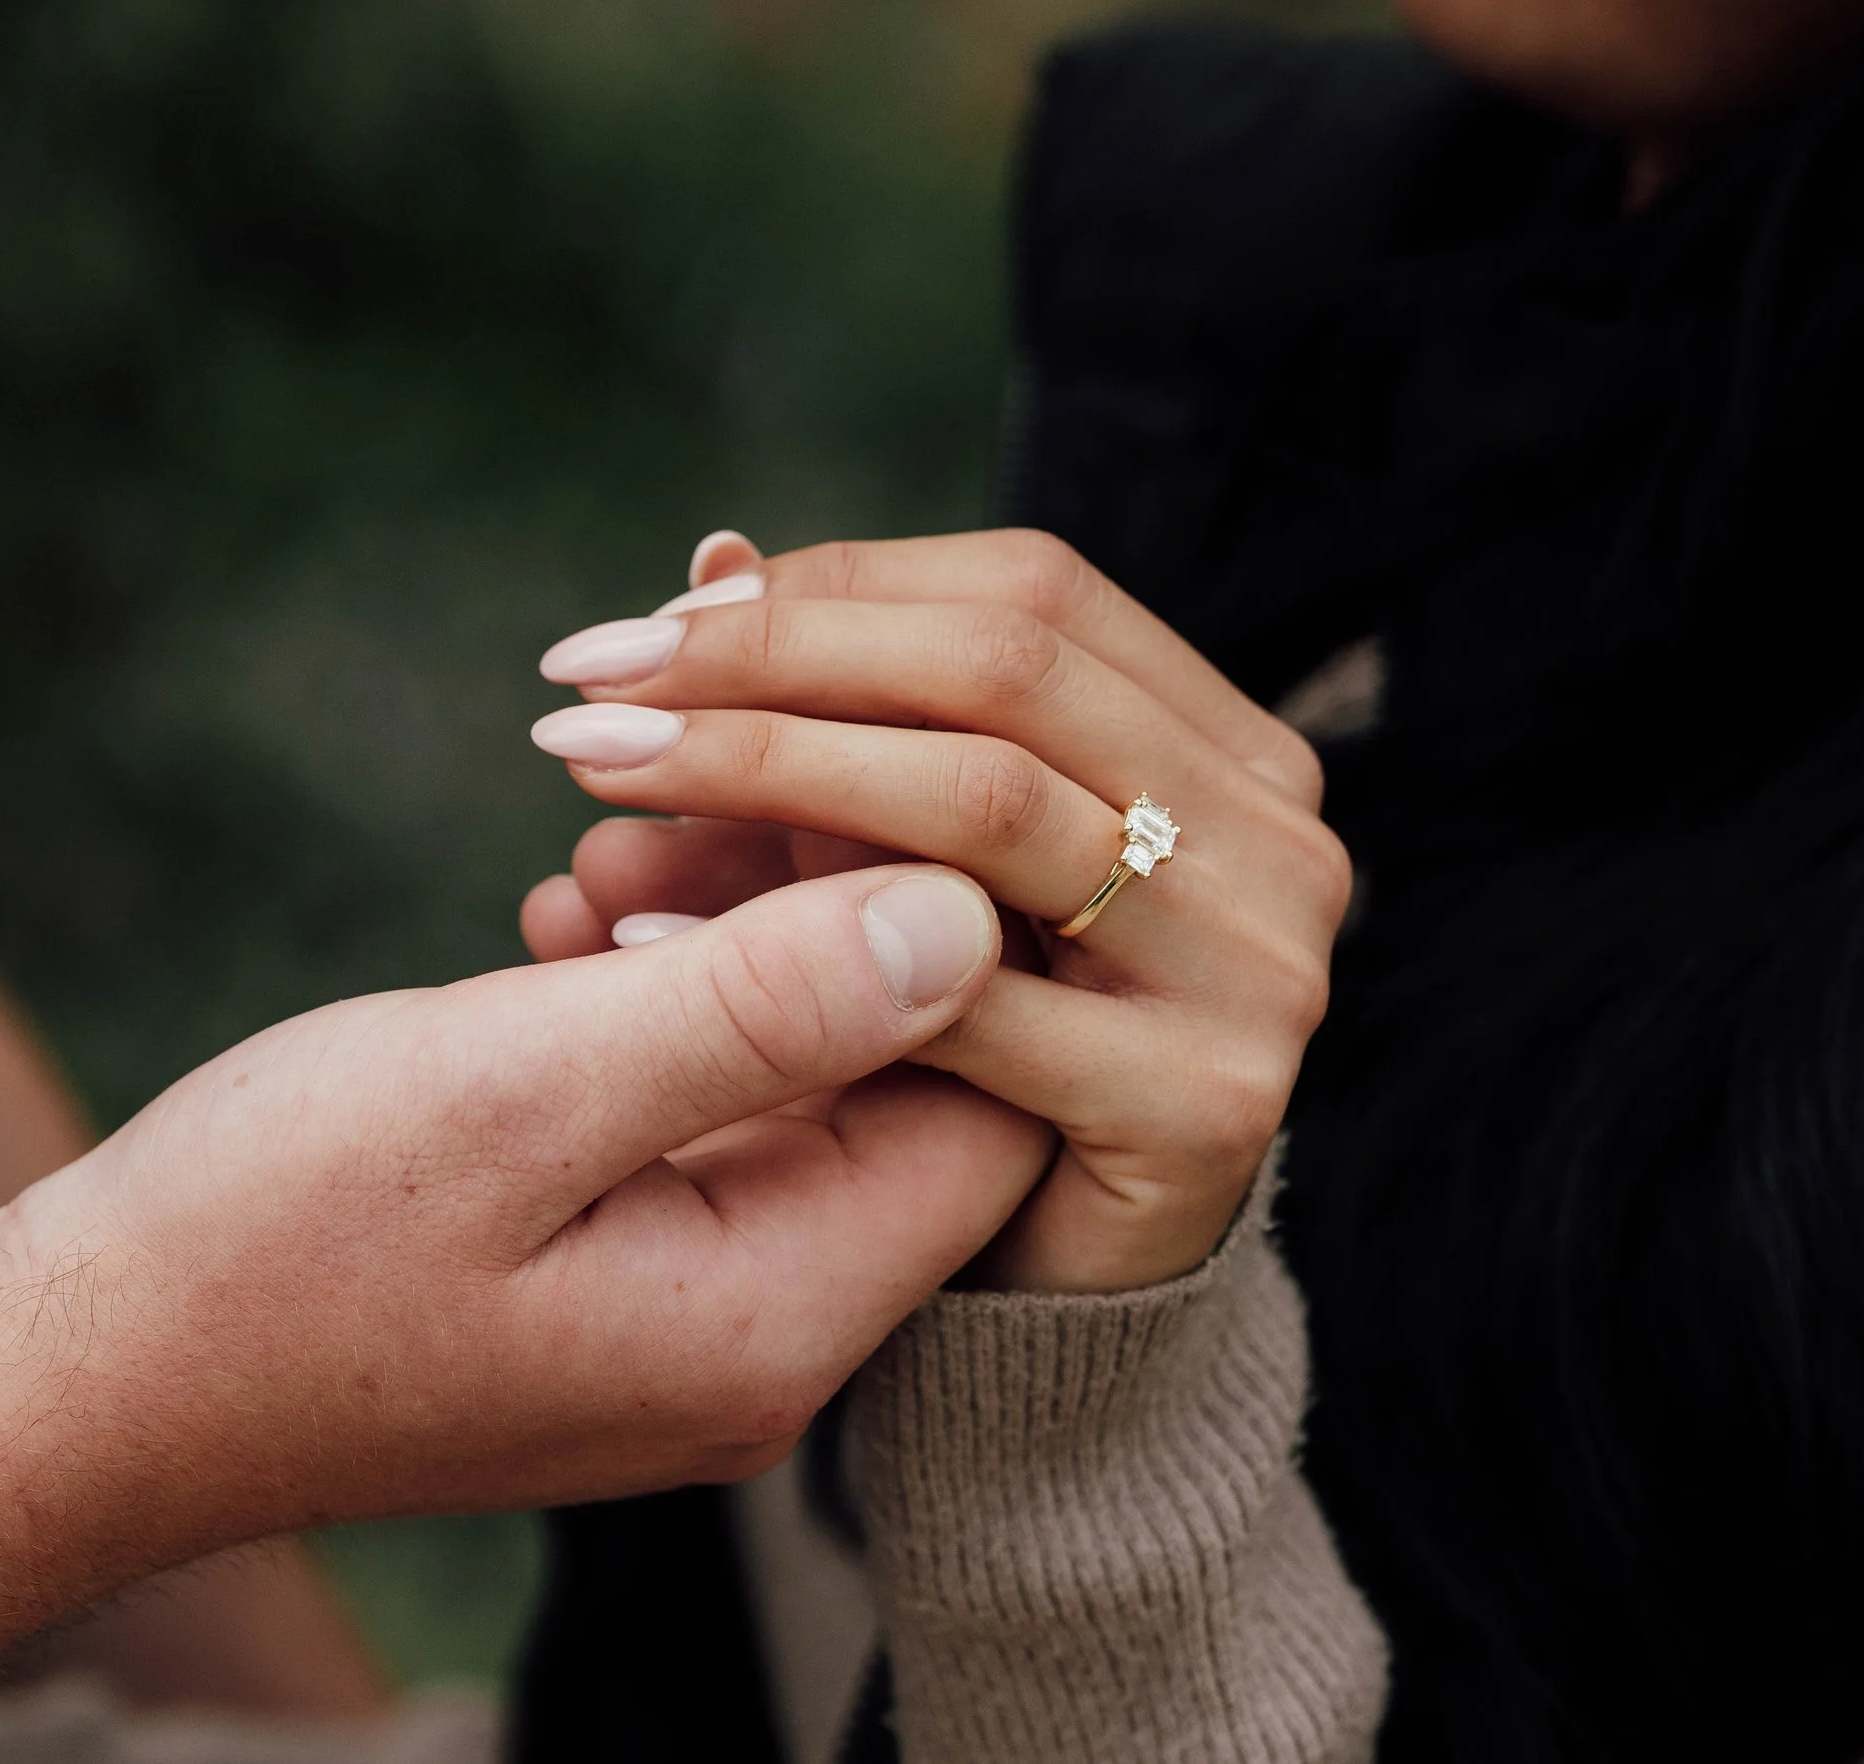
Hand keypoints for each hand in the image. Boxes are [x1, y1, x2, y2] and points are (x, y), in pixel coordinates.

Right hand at [0, 864, 1036, 1762]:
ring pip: (796, 1066)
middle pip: (900, 1070)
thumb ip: (756, 1007)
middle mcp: (761, 1331)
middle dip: (818, 888)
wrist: (73, 1374)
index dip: (955, 909)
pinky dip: (655, 985)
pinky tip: (565, 908)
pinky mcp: (611, 1266)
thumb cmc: (265, 1242)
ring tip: (605, 839)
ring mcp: (687, 1306)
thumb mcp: (515, 1092)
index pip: (990, 1094)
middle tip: (703, 763)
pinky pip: (701, 1100)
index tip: (838, 767)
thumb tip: (968, 914)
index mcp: (771, 1314)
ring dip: (725, 922)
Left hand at [521, 529, 1349, 1293]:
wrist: (1050, 1310)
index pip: (1026, 590)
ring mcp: (1257, 970)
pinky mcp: (1202, 1110)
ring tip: (599, 780)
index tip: (643, 624)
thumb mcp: (902, 852)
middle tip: (588, 688)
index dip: (827, 591)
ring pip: (985, 803)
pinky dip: (787, 960)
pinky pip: (966, 1000)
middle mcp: (1275, 834)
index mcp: (1223, 740)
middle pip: (1004, 672)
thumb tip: (711, 553)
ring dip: (765, 770)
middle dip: (774, 663)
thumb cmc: (960, 1047)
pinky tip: (632, 943)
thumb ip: (832, 709)